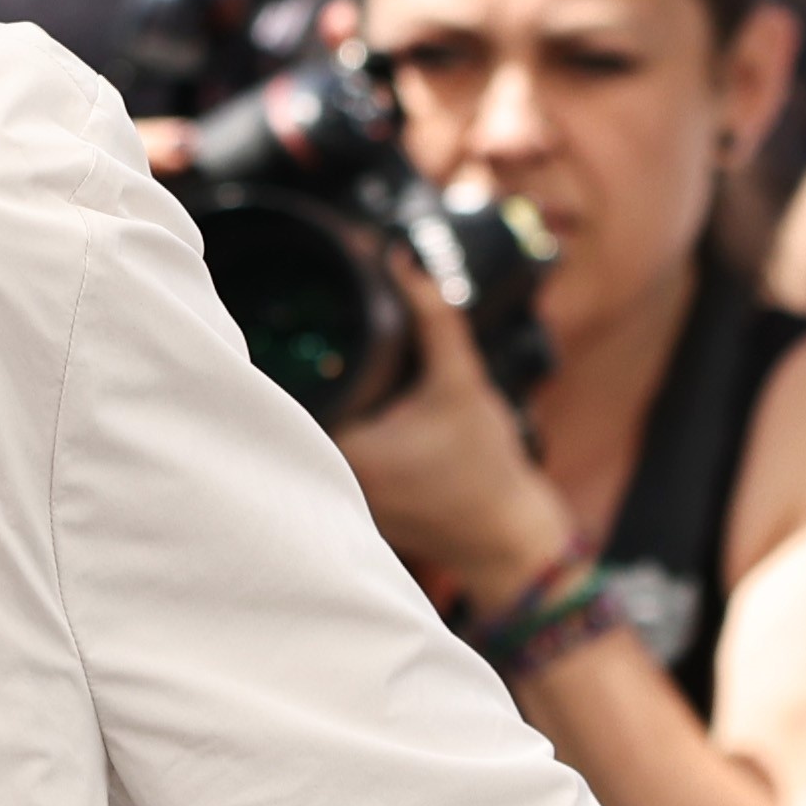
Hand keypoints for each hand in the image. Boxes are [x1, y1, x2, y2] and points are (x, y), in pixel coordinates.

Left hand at [326, 268, 572, 603]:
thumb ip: (434, 318)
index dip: (301, 341)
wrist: (510, 540)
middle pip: (308, 400)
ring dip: (343, 396)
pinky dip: (360, 426)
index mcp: (341, 446)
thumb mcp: (462, 382)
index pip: (294, 379)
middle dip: (329, 366)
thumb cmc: (487, 472)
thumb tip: (406, 265)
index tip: (307, 312)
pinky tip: (385, 413)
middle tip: (350, 339)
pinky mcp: (361, 502)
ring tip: (370, 374)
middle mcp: (331, 473)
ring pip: (328, 425)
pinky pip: (345, 449)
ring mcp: (344, 492)